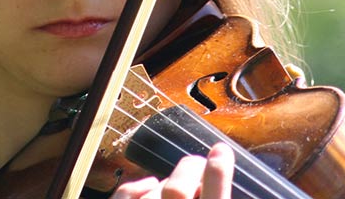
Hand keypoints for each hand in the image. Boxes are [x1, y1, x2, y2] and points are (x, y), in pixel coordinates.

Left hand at [111, 143, 234, 198]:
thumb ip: (213, 197)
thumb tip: (218, 185)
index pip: (214, 198)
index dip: (219, 171)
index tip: (220, 150)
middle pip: (177, 189)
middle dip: (188, 170)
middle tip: (197, 163)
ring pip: (152, 190)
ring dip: (166, 184)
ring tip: (176, 190)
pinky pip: (124, 195)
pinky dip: (136, 187)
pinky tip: (148, 185)